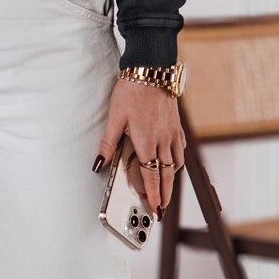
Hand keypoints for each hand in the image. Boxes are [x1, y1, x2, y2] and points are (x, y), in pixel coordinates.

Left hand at [92, 79, 185, 218]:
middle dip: (165, 195)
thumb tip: (98, 165)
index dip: (153, 194)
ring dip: (173, 180)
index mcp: (146, 141)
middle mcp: (162, 140)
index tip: (155, 209)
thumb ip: (107, 144)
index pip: (151, 175)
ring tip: (168, 191)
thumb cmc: (131, 91)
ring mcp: (172, 132)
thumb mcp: (114, 118)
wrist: (152, 69)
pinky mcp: (177, 124)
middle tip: (162, 210)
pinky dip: (178, 160)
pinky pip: (180, 148)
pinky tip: (175, 162)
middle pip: (167, 174)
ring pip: (176, 163)